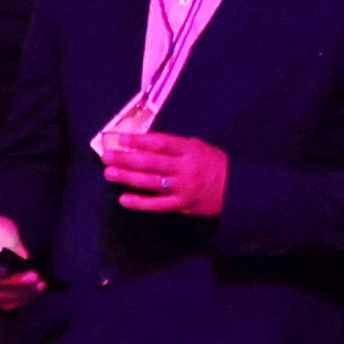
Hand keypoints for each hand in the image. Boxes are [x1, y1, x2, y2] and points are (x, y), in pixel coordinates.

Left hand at [104, 127, 230, 218]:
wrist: (237, 189)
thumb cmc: (214, 164)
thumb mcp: (197, 147)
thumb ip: (174, 146)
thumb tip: (145, 143)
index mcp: (189, 150)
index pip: (160, 143)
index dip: (139, 140)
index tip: (121, 138)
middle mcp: (184, 169)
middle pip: (150, 163)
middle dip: (126, 159)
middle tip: (107, 156)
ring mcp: (182, 188)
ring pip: (150, 183)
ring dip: (127, 178)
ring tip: (109, 173)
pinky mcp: (181, 205)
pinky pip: (157, 205)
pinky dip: (140, 203)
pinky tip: (124, 199)